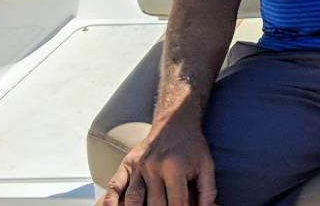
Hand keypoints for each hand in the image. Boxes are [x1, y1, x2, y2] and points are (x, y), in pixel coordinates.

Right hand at [101, 115, 215, 205]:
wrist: (174, 122)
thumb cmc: (192, 146)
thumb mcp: (206, 165)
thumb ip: (208, 189)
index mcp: (174, 167)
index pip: (177, 202)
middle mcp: (153, 167)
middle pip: (155, 204)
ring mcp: (138, 166)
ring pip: (134, 200)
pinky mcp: (127, 164)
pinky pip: (115, 186)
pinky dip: (111, 201)